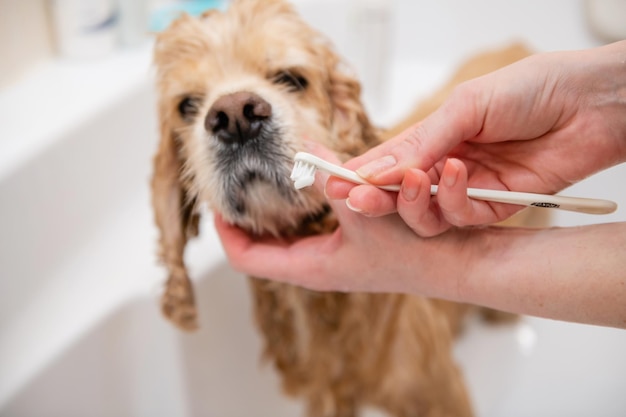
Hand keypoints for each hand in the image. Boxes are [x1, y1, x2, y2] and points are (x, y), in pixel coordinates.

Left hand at [214, 145, 473, 296]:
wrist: (458, 264)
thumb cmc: (412, 248)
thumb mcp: (363, 204)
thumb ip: (327, 173)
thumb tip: (298, 140)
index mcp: (310, 268)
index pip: (247, 259)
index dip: (226, 233)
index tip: (216, 204)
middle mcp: (317, 268)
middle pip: (262, 250)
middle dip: (246, 222)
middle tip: (236, 190)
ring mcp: (334, 260)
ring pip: (286, 240)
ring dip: (273, 216)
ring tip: (262, 185)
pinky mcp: (351, 250)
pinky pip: (311, 231)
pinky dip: (300, 212)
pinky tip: (305, 187)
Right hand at [327, 40, 625, 235]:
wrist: (589, 104)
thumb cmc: (530, 90)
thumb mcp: (465, 107)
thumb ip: (422, 143)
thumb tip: (377, 170)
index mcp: (433, 138)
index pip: (386, 162)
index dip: (359, 175)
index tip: (332, 184)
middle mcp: (445, 167)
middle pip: (399, 196)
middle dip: (376, 199)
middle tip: (358, 199)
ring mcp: (468, 190)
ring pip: (426, 216)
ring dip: (414, 202)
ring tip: (415, 179)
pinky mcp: (495, 208)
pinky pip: (462, 218)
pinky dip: (454, 200)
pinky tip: (460, 173)